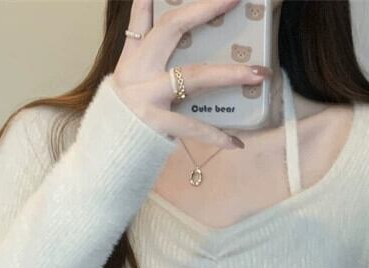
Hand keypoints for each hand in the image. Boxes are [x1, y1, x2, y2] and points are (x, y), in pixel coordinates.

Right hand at [112, 0, 272, 147]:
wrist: (109, 152)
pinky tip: (237, 143)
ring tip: (259, 73)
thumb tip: (170, 31)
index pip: (141, 18)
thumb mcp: (130, 81)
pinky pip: (193, 127)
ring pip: (195, 76)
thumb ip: (146, 56)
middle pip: (172, 28)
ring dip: (230, 74)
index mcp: (132, 58)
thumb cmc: (125, 117)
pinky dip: (216, 135)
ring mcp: (147, 95)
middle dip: (203, 10)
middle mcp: (138, 70)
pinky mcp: (156, 122)